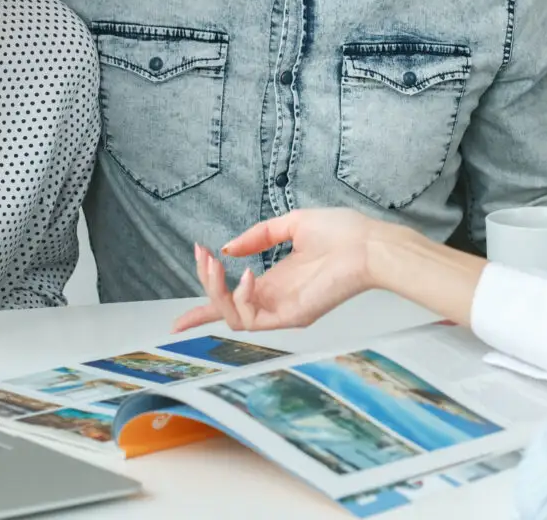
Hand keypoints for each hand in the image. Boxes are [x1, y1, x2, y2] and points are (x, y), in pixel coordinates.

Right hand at [171, 209, 382, 332]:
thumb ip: (258, 236)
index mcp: (276, 282)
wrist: (369, 244)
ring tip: (215, 264)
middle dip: (206, 283)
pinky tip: (248, 275)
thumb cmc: (342, 233)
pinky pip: (252, 319)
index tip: (177, 321)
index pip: (234, 301)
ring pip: (232, 316)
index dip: (204, 309)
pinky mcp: (292, 317)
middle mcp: (275, 301)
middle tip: (203, 256)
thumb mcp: (292, 224)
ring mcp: (282, 312)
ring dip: (216, 290)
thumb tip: (228, 248)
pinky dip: (241, 298)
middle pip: (224, 309)